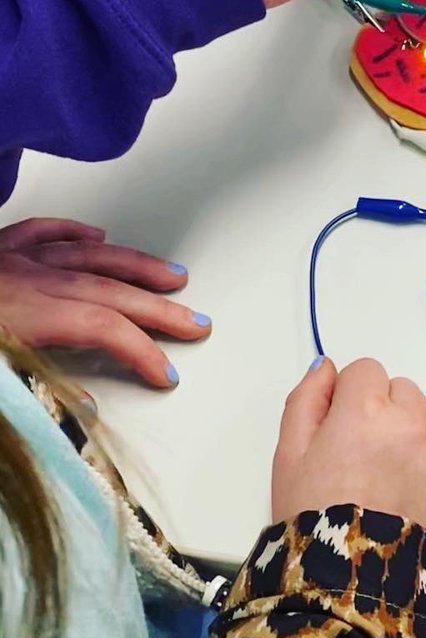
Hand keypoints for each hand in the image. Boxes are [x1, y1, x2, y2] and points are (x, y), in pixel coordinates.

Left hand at [0, 217, 206, 388]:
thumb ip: (35, 390)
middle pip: (108, 290)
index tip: (165, 372)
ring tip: (171, 275)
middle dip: (159, 309)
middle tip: (195, 323)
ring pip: (87, 255)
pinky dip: (75, 232)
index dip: (141, 350)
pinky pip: (42, 231)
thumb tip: (83, 406)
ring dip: (136, 266)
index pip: (100, 327)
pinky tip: (95, 235)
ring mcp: (10, 259)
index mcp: (21, 312)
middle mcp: (23, 278)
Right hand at [272, 357, 425, 546]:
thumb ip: (306, 400)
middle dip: (386, 415)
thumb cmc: (313, 519)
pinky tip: (416, 503)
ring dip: (416, 440)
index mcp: (366, 409)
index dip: (351, 399)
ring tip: (392, 486)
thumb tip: (328, 366)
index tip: (343, 431)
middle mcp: (414, 420)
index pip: (367, 371)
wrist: (356, 588)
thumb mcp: (288, 458)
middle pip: (403, 392)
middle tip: (367, 462)